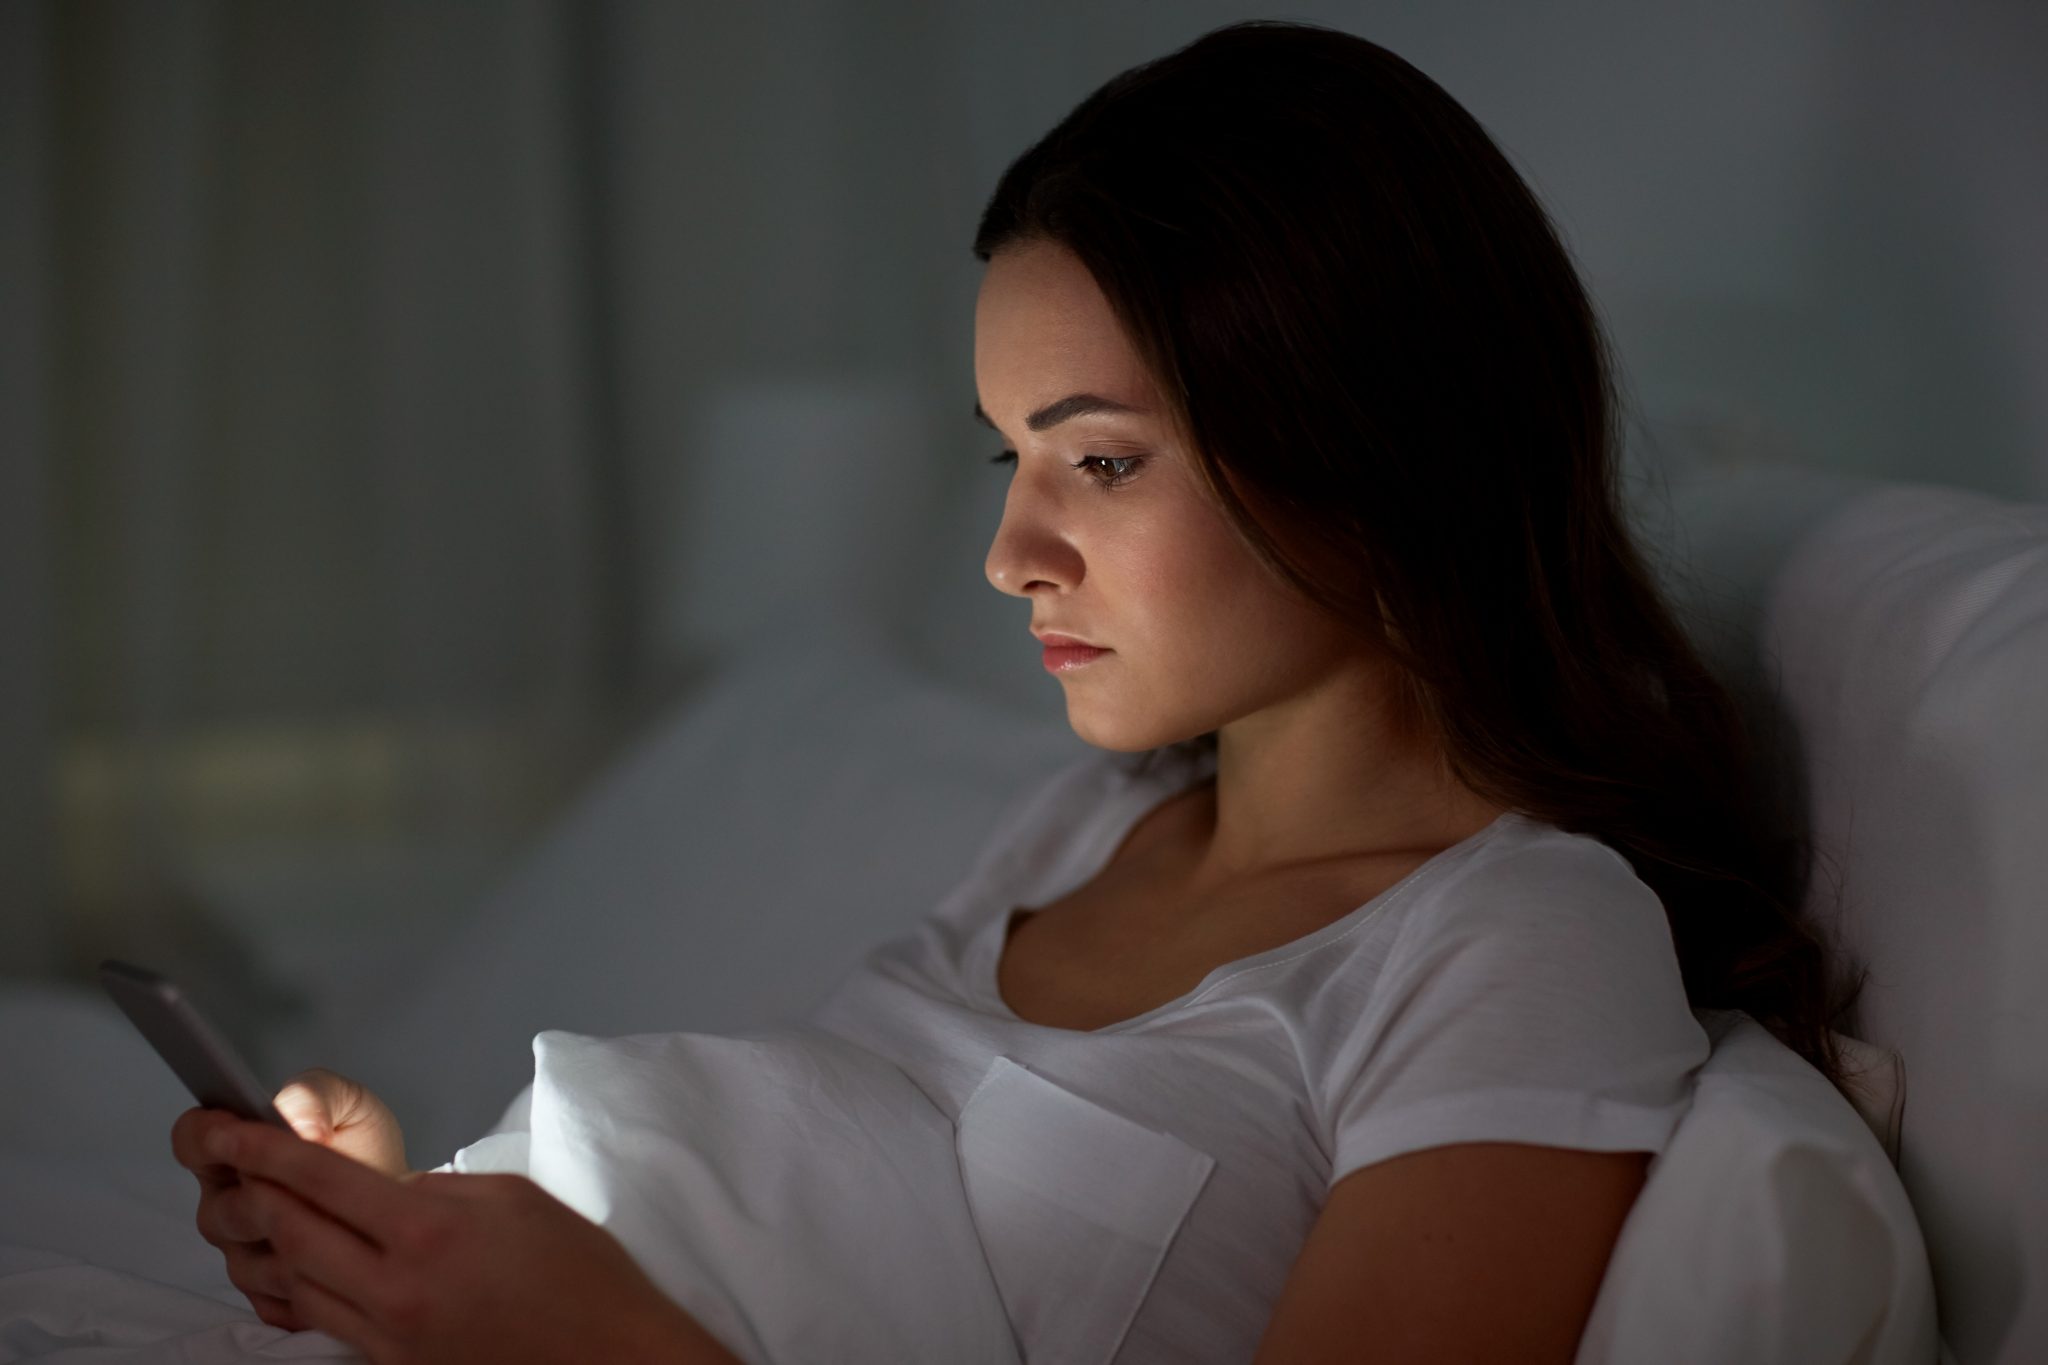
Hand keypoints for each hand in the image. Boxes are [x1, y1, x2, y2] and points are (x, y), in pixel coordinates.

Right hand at [172, 1068, 410, 1330]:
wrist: (402, 1201)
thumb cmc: (365, 1148)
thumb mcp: (348, 1103)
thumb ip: (313, 1096)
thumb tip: (297, 1124)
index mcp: (233, 1151)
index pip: (190, 1141)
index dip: (206, 1137)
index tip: (236, 1132)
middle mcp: (226, 1205)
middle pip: (217, 1211)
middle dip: (264, 1198)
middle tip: (309, 1185)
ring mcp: (243, 1255)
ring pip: (244, 1261)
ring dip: (291, 1243)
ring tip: (338, 1224)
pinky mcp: (268, 1298)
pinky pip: (271, 1299)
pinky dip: (307, 1283)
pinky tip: (340, 1262)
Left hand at [190, 1115, 739, 1363]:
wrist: (609, 1356)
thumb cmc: (581, 1276)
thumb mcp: (512, 1197)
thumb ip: (437, 1188)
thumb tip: (388, 1190)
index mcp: (429, 1233)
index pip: (320, 1182)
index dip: (264, 1150)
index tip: (229, 1130)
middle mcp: (397, 1291)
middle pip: (290, 1235)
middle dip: (251, 1190)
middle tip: (230, 1160)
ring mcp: (391, 1338)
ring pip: (295, 1284)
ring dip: (269, 1241)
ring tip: (259, 1205)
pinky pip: (324, 1322)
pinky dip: (299, 1288)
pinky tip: (297, 1265)